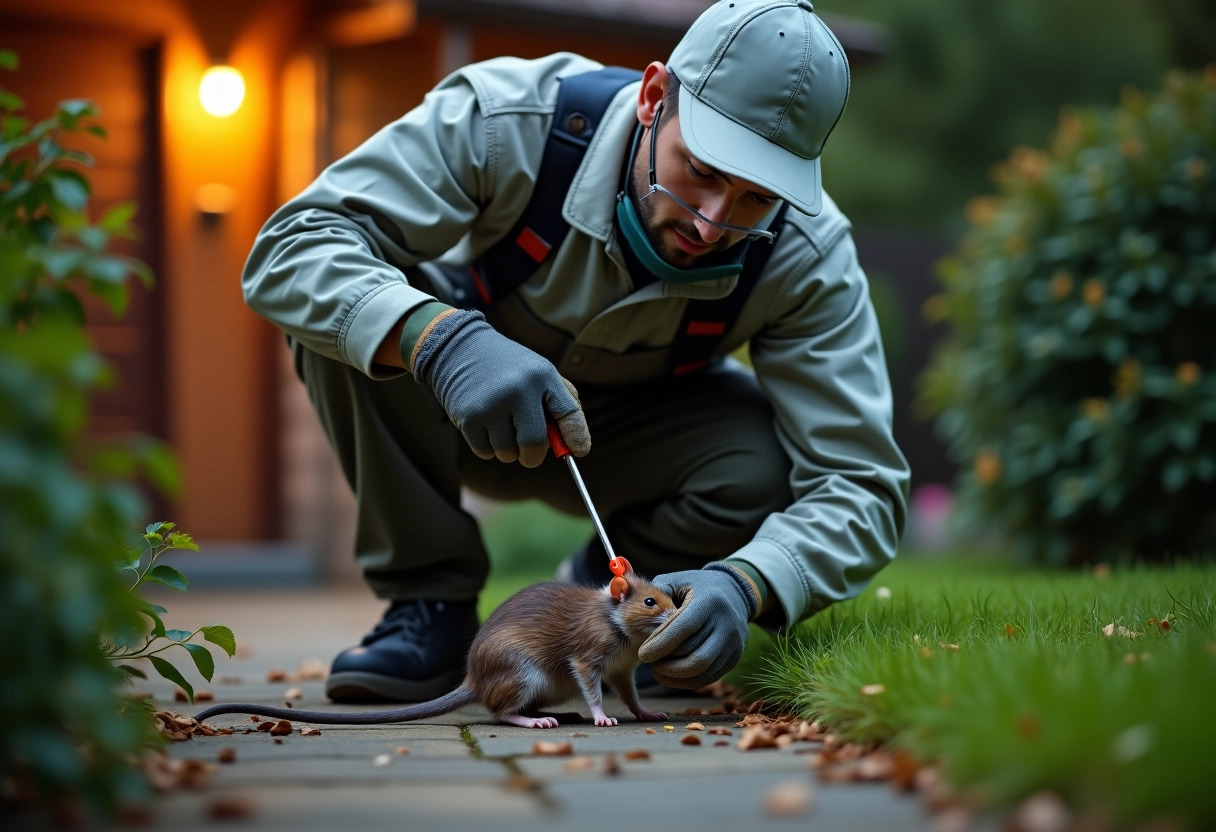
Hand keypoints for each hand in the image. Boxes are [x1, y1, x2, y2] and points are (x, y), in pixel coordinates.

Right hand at [413, 310, 588, 466]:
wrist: (459, 347)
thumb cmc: (507, 367)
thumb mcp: (537, 371)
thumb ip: (560, 401)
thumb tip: (575, 444)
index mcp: (541, 375)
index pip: (569, 413)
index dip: (577, 436)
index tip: (579, 451)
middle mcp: (518, 389)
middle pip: (534, 444)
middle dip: (534, 456)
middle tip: (530, 454)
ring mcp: (491, 404)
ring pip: (508, 453)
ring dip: (507, 450)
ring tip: (500, 426)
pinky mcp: (469, 417)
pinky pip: (486, 453)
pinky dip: (488, 448)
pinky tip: (484, 425)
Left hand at [636, 565, 756, 688]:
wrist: (734, 593)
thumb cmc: (696, 587)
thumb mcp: (677, 581)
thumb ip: (655, 593)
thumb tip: (629, 602)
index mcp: (708, 601)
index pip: (684, 629)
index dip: (661, 644)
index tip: (643, 654)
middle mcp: (725, 623)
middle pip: (695, 656)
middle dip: (667, 664)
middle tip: (648, 661)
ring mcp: (733, 643)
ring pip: (702, 670)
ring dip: (675, 676)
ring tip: (658, 669)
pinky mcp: (734, 657)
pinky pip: (709, 677)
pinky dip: (687, 681)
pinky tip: (671, 674)